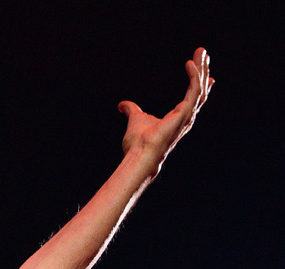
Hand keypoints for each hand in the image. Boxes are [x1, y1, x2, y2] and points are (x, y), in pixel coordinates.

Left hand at [118, 47, 213, 173]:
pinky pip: (194, 91)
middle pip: (199, 90)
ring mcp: (187, 116)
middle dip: (202, 70)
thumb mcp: (135, 119)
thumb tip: (122, 106)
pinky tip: (190, 63)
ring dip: (201, 69)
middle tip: (203, 53)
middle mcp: (186, 117)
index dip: (199, 86)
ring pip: (200, 88)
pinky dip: (194, 77)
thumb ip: (131, 110)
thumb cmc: (138, 142)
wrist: (139, 154)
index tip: (208, 76)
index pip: (193, 99)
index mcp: (177, 118)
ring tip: (201, 52)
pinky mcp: (185, 114)